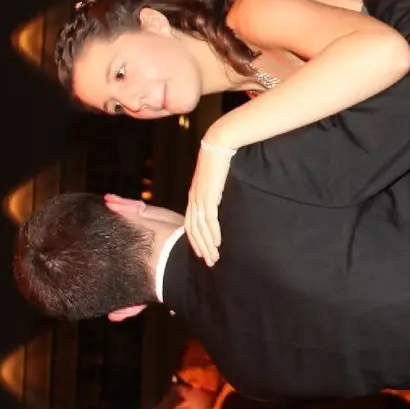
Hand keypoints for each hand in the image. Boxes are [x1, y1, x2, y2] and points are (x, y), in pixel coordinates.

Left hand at [185, 141, 232, 265]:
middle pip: (193, 230)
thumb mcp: (213, 179)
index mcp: (194, 196)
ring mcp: (199, 198)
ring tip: (215, 257)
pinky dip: (212, 233)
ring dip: (207, 245)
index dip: (195, 240)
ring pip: (200, 228)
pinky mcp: (208, 196)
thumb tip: (218, 201)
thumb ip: (213, 191)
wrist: (218, 146)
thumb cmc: (219, 161)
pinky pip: (209, 219)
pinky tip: (217, 243)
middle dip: (201, 248)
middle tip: (209, 262)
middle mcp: (193, 200)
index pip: (191, 224)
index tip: (203, 253)